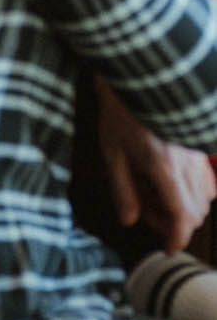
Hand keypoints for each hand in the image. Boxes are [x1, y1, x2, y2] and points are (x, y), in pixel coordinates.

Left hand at [97, 79, 215, 251]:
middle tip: (148, 211)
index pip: (182, 219)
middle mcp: (188, 164)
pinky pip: (208, 177)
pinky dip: (196, 187)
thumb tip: (129, 220)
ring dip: (186, 204)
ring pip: (206, 196)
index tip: (167, 247)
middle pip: (196, 211)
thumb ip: (123, 190)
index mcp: (165, 169)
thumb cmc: (120, 109)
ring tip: (157, 192)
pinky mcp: (199, 142)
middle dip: (175, 221)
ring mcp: (197, 153)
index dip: (176, 239)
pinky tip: (173, 177)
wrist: (137, 73)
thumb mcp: (112, 152)